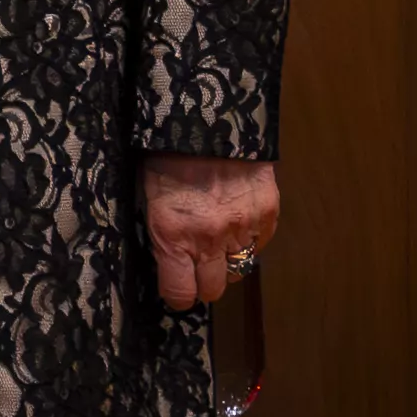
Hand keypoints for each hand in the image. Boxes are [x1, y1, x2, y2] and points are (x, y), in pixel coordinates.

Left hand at [142, 153, 277, 309]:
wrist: (208, 121)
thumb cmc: (165, 155)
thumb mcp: (147, 195)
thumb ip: (161, 232)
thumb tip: (166, 260)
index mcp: (173, 233)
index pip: (181, 291)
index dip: (177, 296)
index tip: (175, 292)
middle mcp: (210, 238)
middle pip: (214, 289)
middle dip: (204, 284)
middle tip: (196, 270)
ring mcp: (243, 228)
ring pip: (240, 269)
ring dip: (227, 262)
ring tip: (215, 243)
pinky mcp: (268, 216)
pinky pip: (259, 245)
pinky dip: (248, 241)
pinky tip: (235, 224)